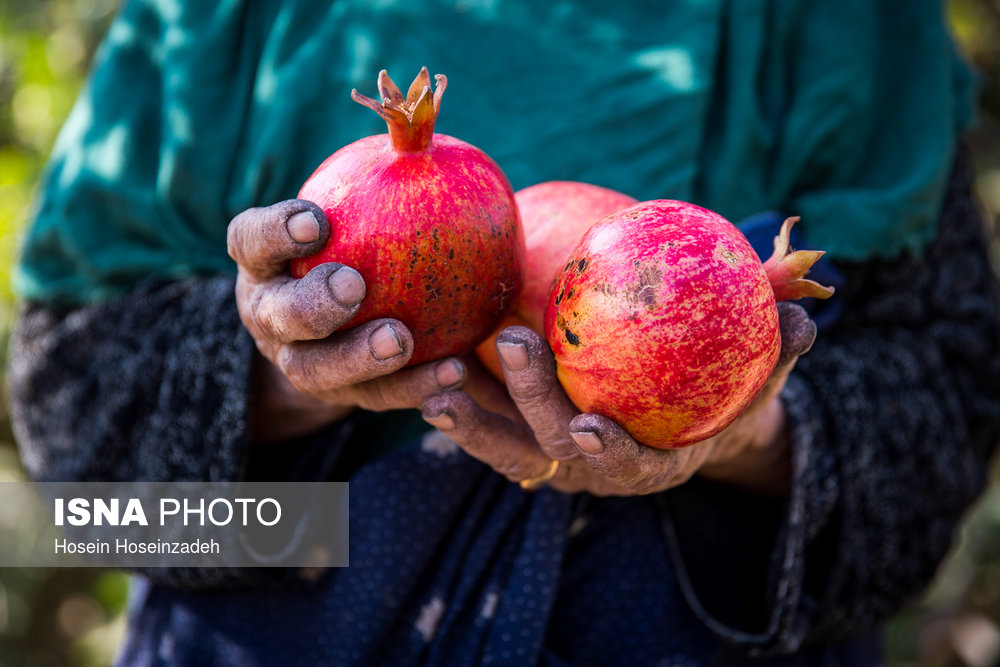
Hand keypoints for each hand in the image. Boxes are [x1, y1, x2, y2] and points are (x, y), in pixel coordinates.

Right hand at [228, 199, 464, 444]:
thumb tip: (423, 129)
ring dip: (358, 358)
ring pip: (316, 369)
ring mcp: (300, 363)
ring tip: (401, 340)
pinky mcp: (342, 398)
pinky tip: (455, 372)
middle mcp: (270, 316)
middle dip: (311, 304)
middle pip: (277, 315)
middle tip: (353, 286)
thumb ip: (377, 184)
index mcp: (264, 264)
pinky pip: (377, 398)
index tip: (316, 219)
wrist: (334, 328)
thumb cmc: (354, 247)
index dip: (275, 231)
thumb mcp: (353, 216)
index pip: (251, 240)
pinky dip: (414, 388)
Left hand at [420, 303, 815, 495]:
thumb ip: (779, 351)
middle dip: (529, 402)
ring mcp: (555, 456)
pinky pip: (486, 420)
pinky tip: (434, 362)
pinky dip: (462, 398)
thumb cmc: (723, 389)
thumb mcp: (759, 371)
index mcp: (654, 464)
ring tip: (437, 378)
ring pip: (505, 447)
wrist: (683, 412)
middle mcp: (597, 468)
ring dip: (470, 418)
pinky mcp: (523, 434)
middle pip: (555, 449)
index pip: (630, 466)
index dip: (612, 453)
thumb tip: (808, 318)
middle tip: (510, 340)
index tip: (591, 425)